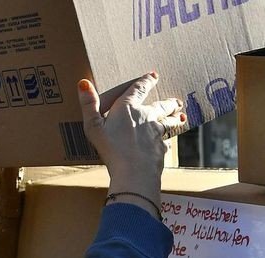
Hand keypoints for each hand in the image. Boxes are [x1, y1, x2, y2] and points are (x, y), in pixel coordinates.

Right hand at [78, 72, 183, 217]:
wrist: (134, 174)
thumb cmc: (112, 150)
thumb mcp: (93, 127)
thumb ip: (89, 105)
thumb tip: (83, 83)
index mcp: (128, 109)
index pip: (139, 89)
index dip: (146, 81)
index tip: (154, 76)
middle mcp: (146, 117)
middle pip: (161, 106)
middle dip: (168, 102)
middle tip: (176, 101)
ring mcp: (156, 134)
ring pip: (169, 123)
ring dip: (175, 119)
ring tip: (181, 116)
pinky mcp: (161, 149)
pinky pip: (166, 143)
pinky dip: (168, 142)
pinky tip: (169, 144)